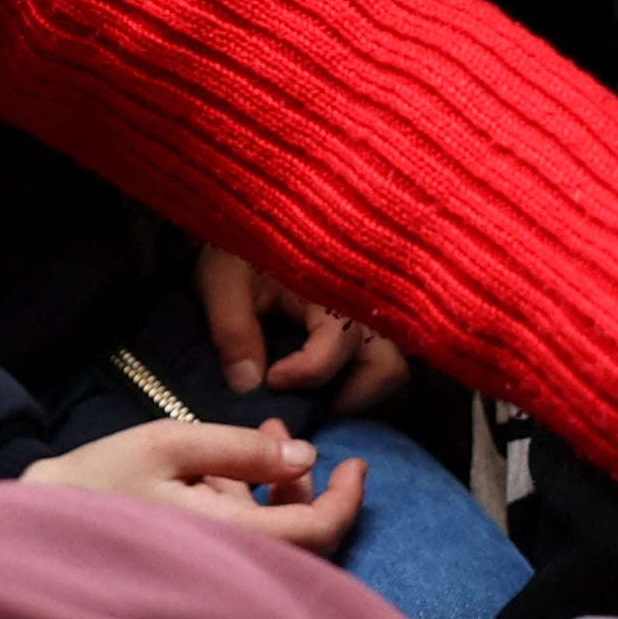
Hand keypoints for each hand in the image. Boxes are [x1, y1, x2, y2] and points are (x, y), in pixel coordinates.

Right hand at [25, 417, 367, 552]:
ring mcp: (212, 578)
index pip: (318, 534)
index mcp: (230, 540)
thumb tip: (306, 458)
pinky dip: (245, 508)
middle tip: (283, 436)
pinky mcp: (193, 574)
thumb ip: (240, 449)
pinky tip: (221, 474)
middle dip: (302, 482)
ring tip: (254, 440)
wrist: (28, 534)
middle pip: (300, 541)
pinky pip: (240, 548)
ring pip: (270, 542)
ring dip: (272, 490)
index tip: (356, 464)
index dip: (346, 500)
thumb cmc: (91, 486)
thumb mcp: (166, 445)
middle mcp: (230, 572)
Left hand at [196, 245, 410, 414]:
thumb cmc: (240, 247)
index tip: (271, 380)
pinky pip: (387, 360)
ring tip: (319, 393)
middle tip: (309, 402)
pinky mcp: (373, 319)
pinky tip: (327, 380)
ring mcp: (375, 312)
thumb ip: (233, 331)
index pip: (337, 346)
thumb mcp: (223, 281)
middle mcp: (365, 302)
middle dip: (349, 397)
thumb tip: (248, 385)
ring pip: (394, 368)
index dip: (303, 374)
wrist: (257, 217)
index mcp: (331, 287)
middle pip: (387, 368)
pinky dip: (361, 378)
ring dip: (361, 390)